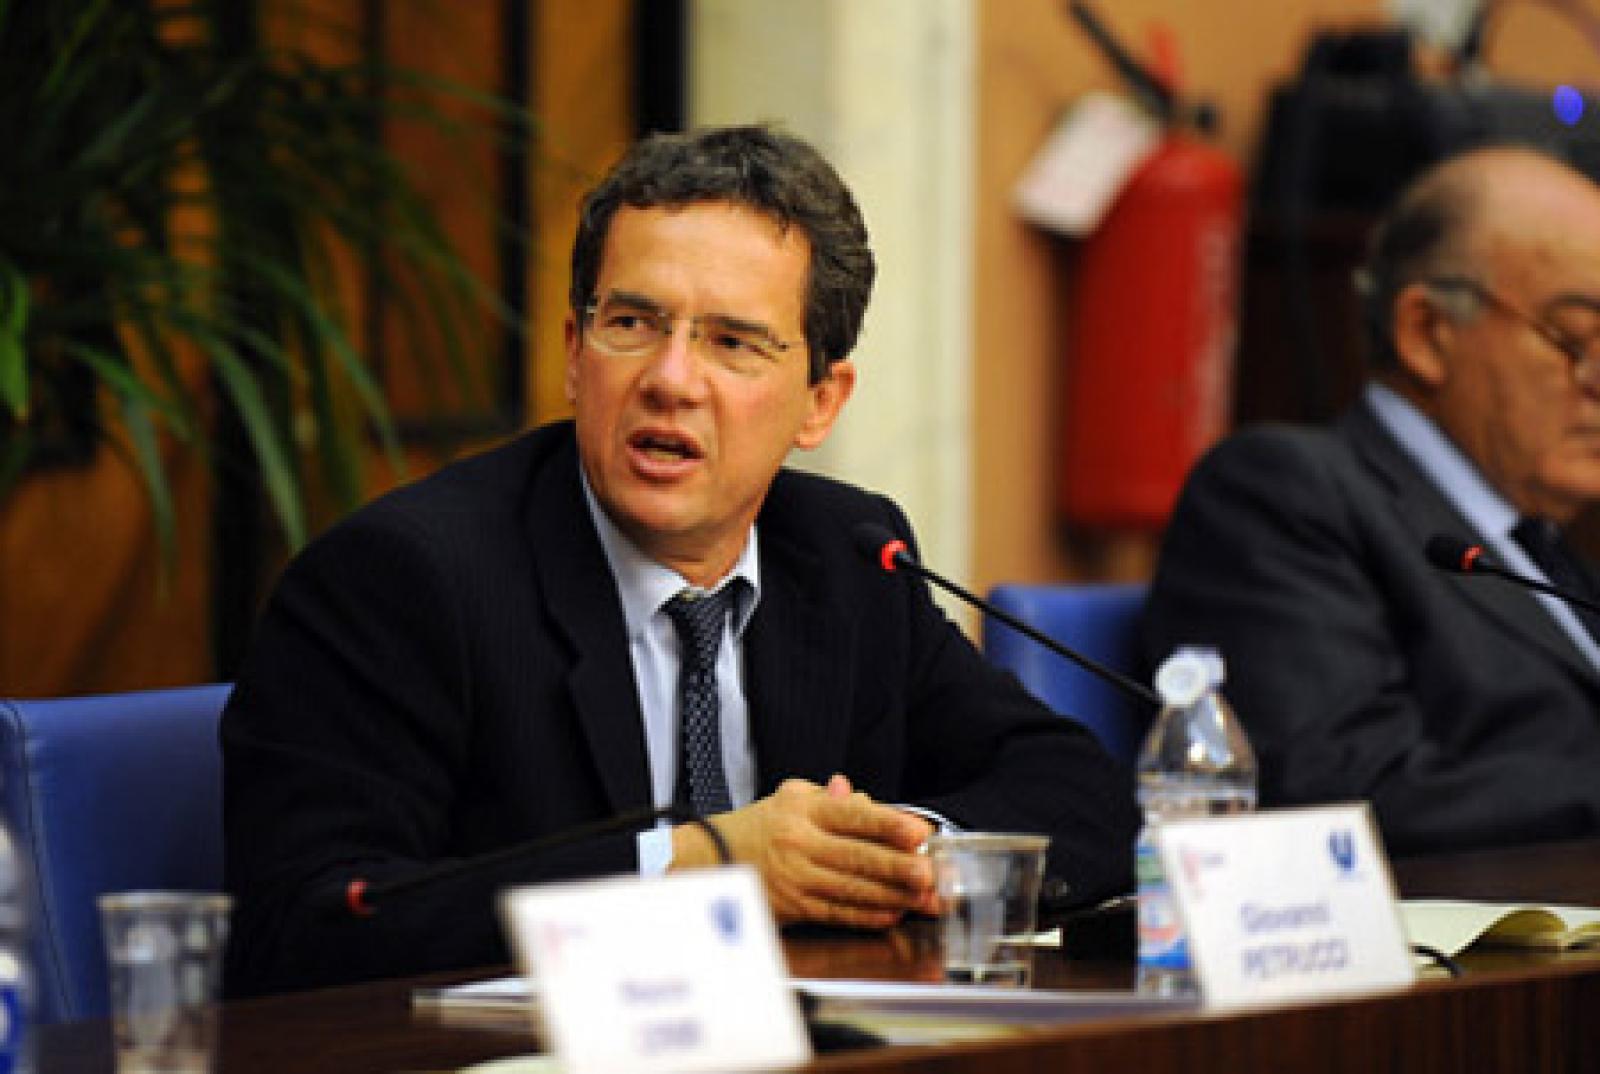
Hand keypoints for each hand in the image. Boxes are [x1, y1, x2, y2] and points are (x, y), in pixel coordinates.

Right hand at [671, 775, 936, 928]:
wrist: (712, 858)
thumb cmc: (761, 826)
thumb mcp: (792, 798)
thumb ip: (833, 800)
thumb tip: (867, 799)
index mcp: (802, 808)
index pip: (852, 815)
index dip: (888, 824)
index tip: (919, 832)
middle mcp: (798, 841)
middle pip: (856, 856)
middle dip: (898, 868)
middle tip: (930, 874)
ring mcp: (795, 876)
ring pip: (851, 889)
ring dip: (892, 896)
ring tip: (923, 899)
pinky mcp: (793, 906)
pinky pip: (837, 912)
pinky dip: (866, 915)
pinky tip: (890, 913)